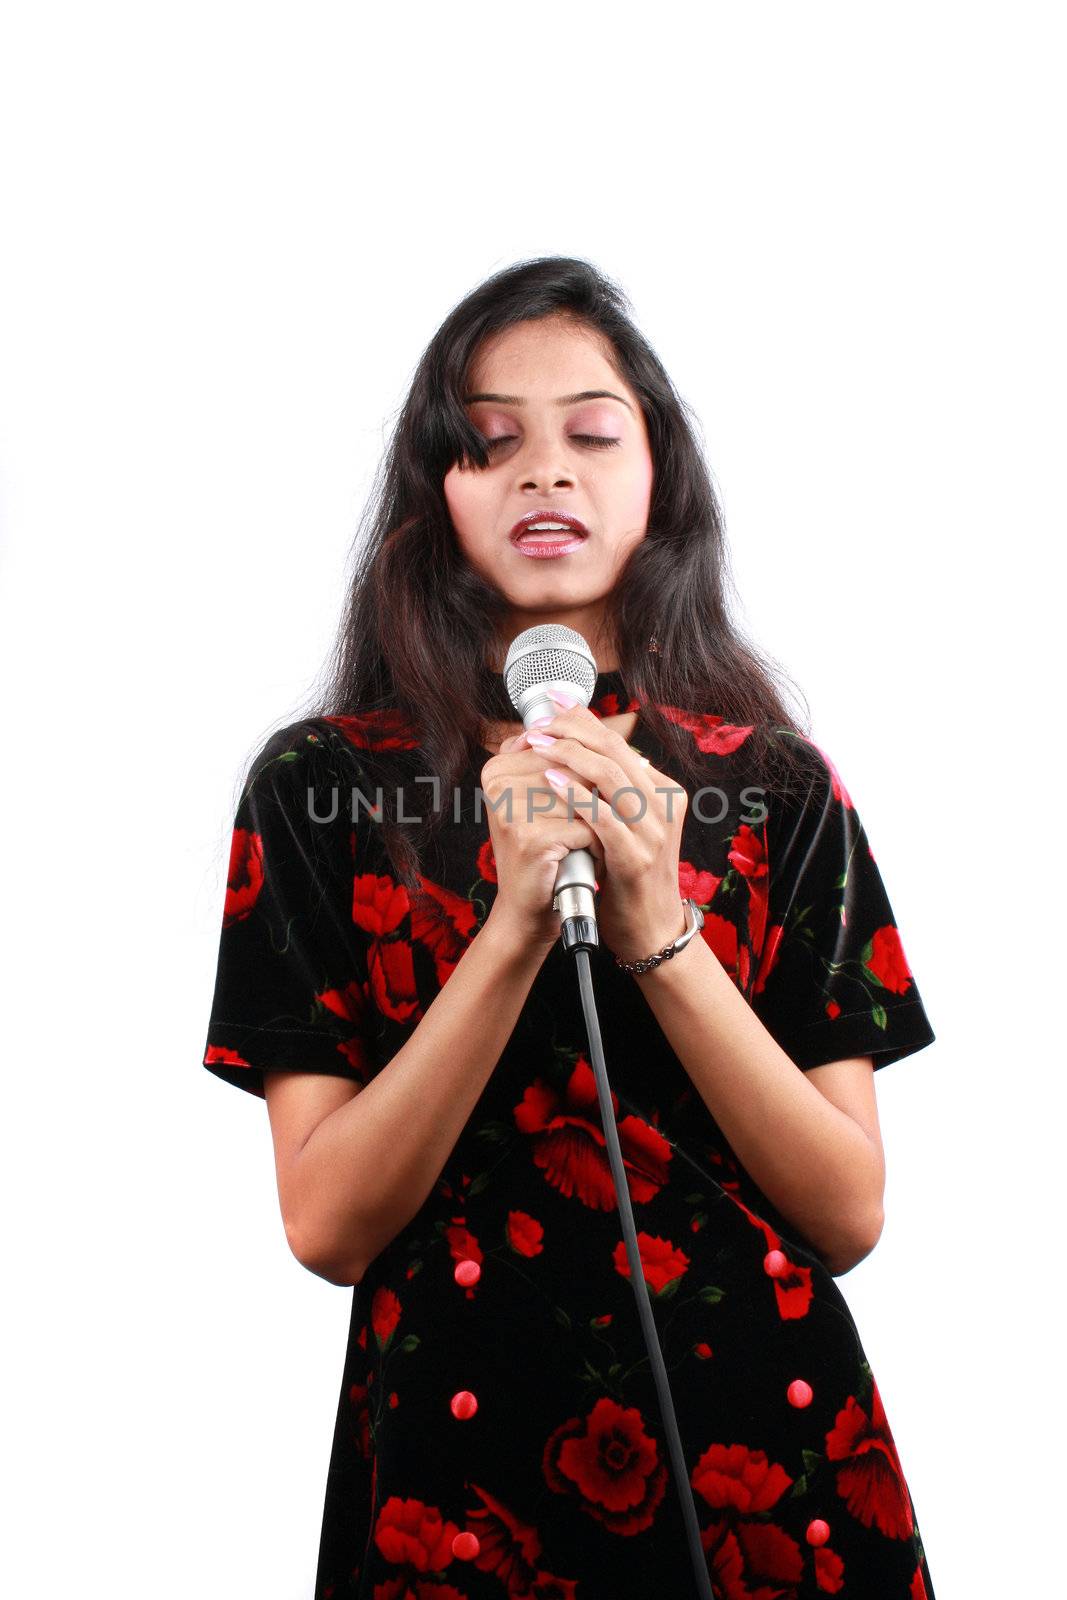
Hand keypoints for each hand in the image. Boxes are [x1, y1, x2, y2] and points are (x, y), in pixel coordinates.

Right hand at [479, 730, 605, 949]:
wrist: (528, 909)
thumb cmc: (544, 851)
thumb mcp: (544, 798)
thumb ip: (557, 755)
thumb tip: (579, 708)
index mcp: (497, 767)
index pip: (562, 748)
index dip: (587, 773)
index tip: (587, 799)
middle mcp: (498, 784)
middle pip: (575, 771)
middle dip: (595, 799)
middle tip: (591, 826)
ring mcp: (511, 810)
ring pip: (585, 797)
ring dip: (599, 822)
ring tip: (587, 843)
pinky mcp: (530, 838)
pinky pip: (588, 827)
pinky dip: (597, 846)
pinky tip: (587, 859)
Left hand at [521, 693, 689, 961]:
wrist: (650, 930)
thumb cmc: (629, 875)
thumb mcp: (627, 824)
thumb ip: (610, 790)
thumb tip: (575, 748)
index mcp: (664, 791)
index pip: (620, 742)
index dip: (582, 719)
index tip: (550, 706)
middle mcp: (664, 805)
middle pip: (616, 750)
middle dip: (572, 731)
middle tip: (539, 726)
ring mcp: (654, 831)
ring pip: (612, 776)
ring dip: (570, 756)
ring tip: (539, 747)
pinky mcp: (636, 858)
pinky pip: (604, 817)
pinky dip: (576, 796)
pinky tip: (551, 783)